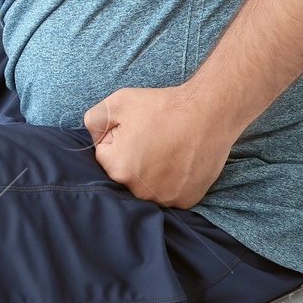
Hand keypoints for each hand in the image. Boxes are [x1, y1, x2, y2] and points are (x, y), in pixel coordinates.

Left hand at [83, 84, 236, 207]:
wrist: (210, 113)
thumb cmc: (163, 107)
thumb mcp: (118, 102)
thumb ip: (94, 120)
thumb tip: (92, 137)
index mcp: (118, 169)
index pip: (105, 155)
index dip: (118, 137)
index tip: (136, 127)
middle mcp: (139, 191)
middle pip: (125, 173)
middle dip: (133, 157)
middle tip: (153, 137)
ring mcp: (165, 198)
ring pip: (147, 185)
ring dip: (152, 171)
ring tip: (168, 148)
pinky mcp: (186, 200)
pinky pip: (170, 192)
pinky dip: (172, 180)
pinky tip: (180, 160)